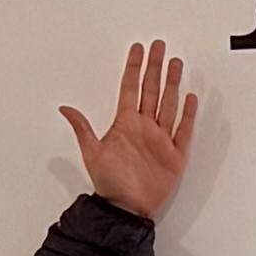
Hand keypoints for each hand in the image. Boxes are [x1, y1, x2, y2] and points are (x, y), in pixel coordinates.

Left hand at [60, 39, 196, 221]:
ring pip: (169, 105)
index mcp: (125, 124)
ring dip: (172, 84)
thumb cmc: (110, 183)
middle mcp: (144, 128)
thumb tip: (65, 109)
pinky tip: (190, 98)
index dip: (134, 68)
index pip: (131, 88)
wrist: (126, 208)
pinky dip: (188, 115)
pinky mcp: (175, 156)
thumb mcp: (91, 153)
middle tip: (160, 46)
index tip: (138, 49)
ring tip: (177, 64)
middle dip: (156, 67)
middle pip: (152, 90)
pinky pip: (184, 131)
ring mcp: (161, 140)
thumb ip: (83, 128)